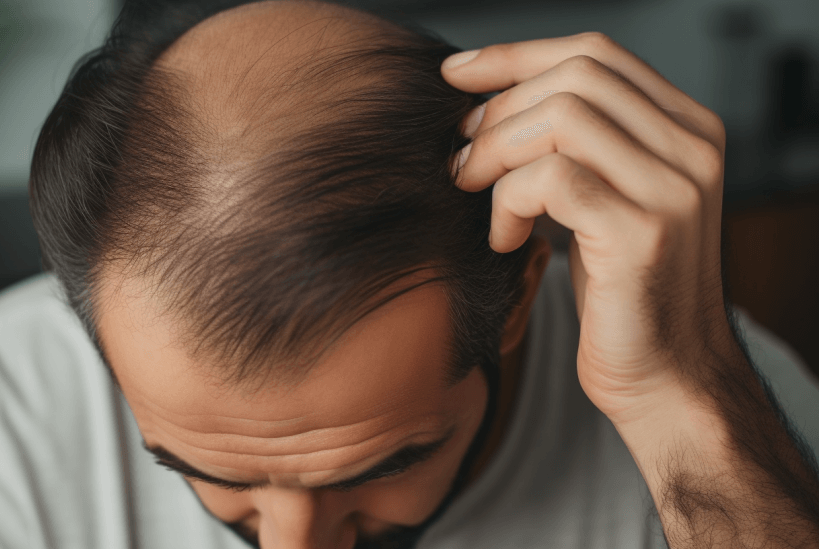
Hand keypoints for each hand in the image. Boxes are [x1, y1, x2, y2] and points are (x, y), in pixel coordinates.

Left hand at [441, 33, 739, 424]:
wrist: (665, 377)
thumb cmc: (621, 291)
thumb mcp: (603, 200)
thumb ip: (574, 146)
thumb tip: (486, 101)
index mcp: (687, 129)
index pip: (595, 54)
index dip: (516, 55)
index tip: (456, 74)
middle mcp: (692, 147)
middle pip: (574, 77)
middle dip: (498, 110)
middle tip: (461, 159)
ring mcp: (674, 188)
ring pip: (559, 119)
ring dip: (494, 153)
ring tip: (474, 194)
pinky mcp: (642, 232)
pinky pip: (550, 179)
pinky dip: (508, 203)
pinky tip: (505, 241)